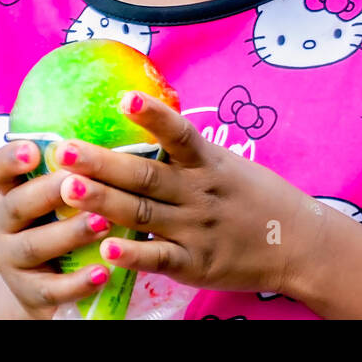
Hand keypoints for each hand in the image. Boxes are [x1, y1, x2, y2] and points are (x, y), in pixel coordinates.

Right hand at [0, 139, 115, 318]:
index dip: (9, 158)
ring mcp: (12, 260)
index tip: (32, 149)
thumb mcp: (56, 196)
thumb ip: (72, 168)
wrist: (44, 286)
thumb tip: (117, 116)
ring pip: (34, 246)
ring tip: (103, 222)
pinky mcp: (30, 294)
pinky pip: (51, 289)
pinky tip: (104, 271)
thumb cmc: (59, 224)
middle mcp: (3, 223)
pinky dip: (78, 282)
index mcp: (10, 191)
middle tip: (78, 181)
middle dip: (47, 192)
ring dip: (69, 233)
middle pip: (17, 205)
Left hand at [50, 90, 318, 295]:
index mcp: (207, 163)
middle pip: (145, 174)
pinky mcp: (196, 264)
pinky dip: (133, 254)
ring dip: (104, 200)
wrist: (298, 243)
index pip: (179, 133)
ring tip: (68, 188)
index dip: (153, 115)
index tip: (124, 97)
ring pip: (143, 212)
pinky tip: (106, 250)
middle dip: (101, 161)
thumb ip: (186, 151)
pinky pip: (160, 258)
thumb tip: (144, 118)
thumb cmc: (254, 197)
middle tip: (62, 149)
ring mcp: (196, 229)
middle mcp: (199, 193)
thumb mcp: (226, 164)